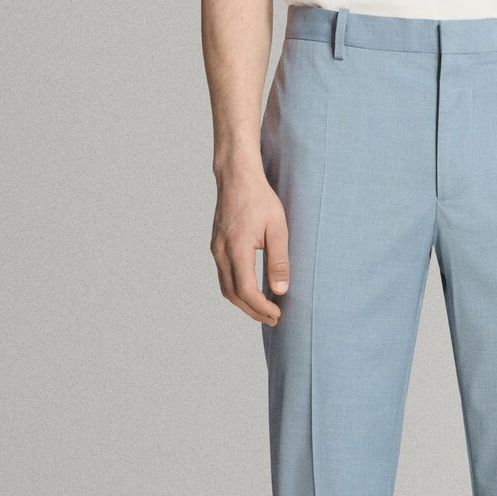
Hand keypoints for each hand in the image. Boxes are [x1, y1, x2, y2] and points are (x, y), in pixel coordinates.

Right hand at [210, 167, 288, 323]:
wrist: (237, 177)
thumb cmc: (260, 199)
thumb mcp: (278, 228)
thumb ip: (279, 261)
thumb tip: (281, 291)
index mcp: (236, 249)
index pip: (246, 290)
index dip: (261, 308)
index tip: (278, 315)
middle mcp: (221, 252)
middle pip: (233, 295)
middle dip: (253, 311)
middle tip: (273, 319)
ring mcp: (216, 249)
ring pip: (226, 288)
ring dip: (244, 303)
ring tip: (264, 310)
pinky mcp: (216, 246)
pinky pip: (224, 276)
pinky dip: (237, 290)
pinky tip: (253, 291)